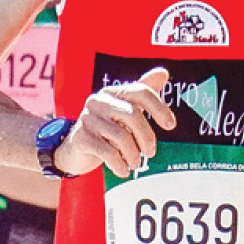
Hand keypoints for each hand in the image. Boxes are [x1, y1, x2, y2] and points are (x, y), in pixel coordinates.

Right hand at [55, 65, 173, 175]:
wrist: (73, 150)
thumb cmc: (104, 130)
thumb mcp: (124, 111)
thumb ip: (142, 94)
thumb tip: (163, 73)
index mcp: (112, 93)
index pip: (140, 91)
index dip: (159, 108)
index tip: (170, 125)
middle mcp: (99, 101)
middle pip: (133, 114)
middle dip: (147, 137)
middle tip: (151, 152)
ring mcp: (88, 119)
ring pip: (121, 136)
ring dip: (133, 155)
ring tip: (135, 164)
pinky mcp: (81, 138)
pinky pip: (108, 152)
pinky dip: (120, 164)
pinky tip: (123, 170)